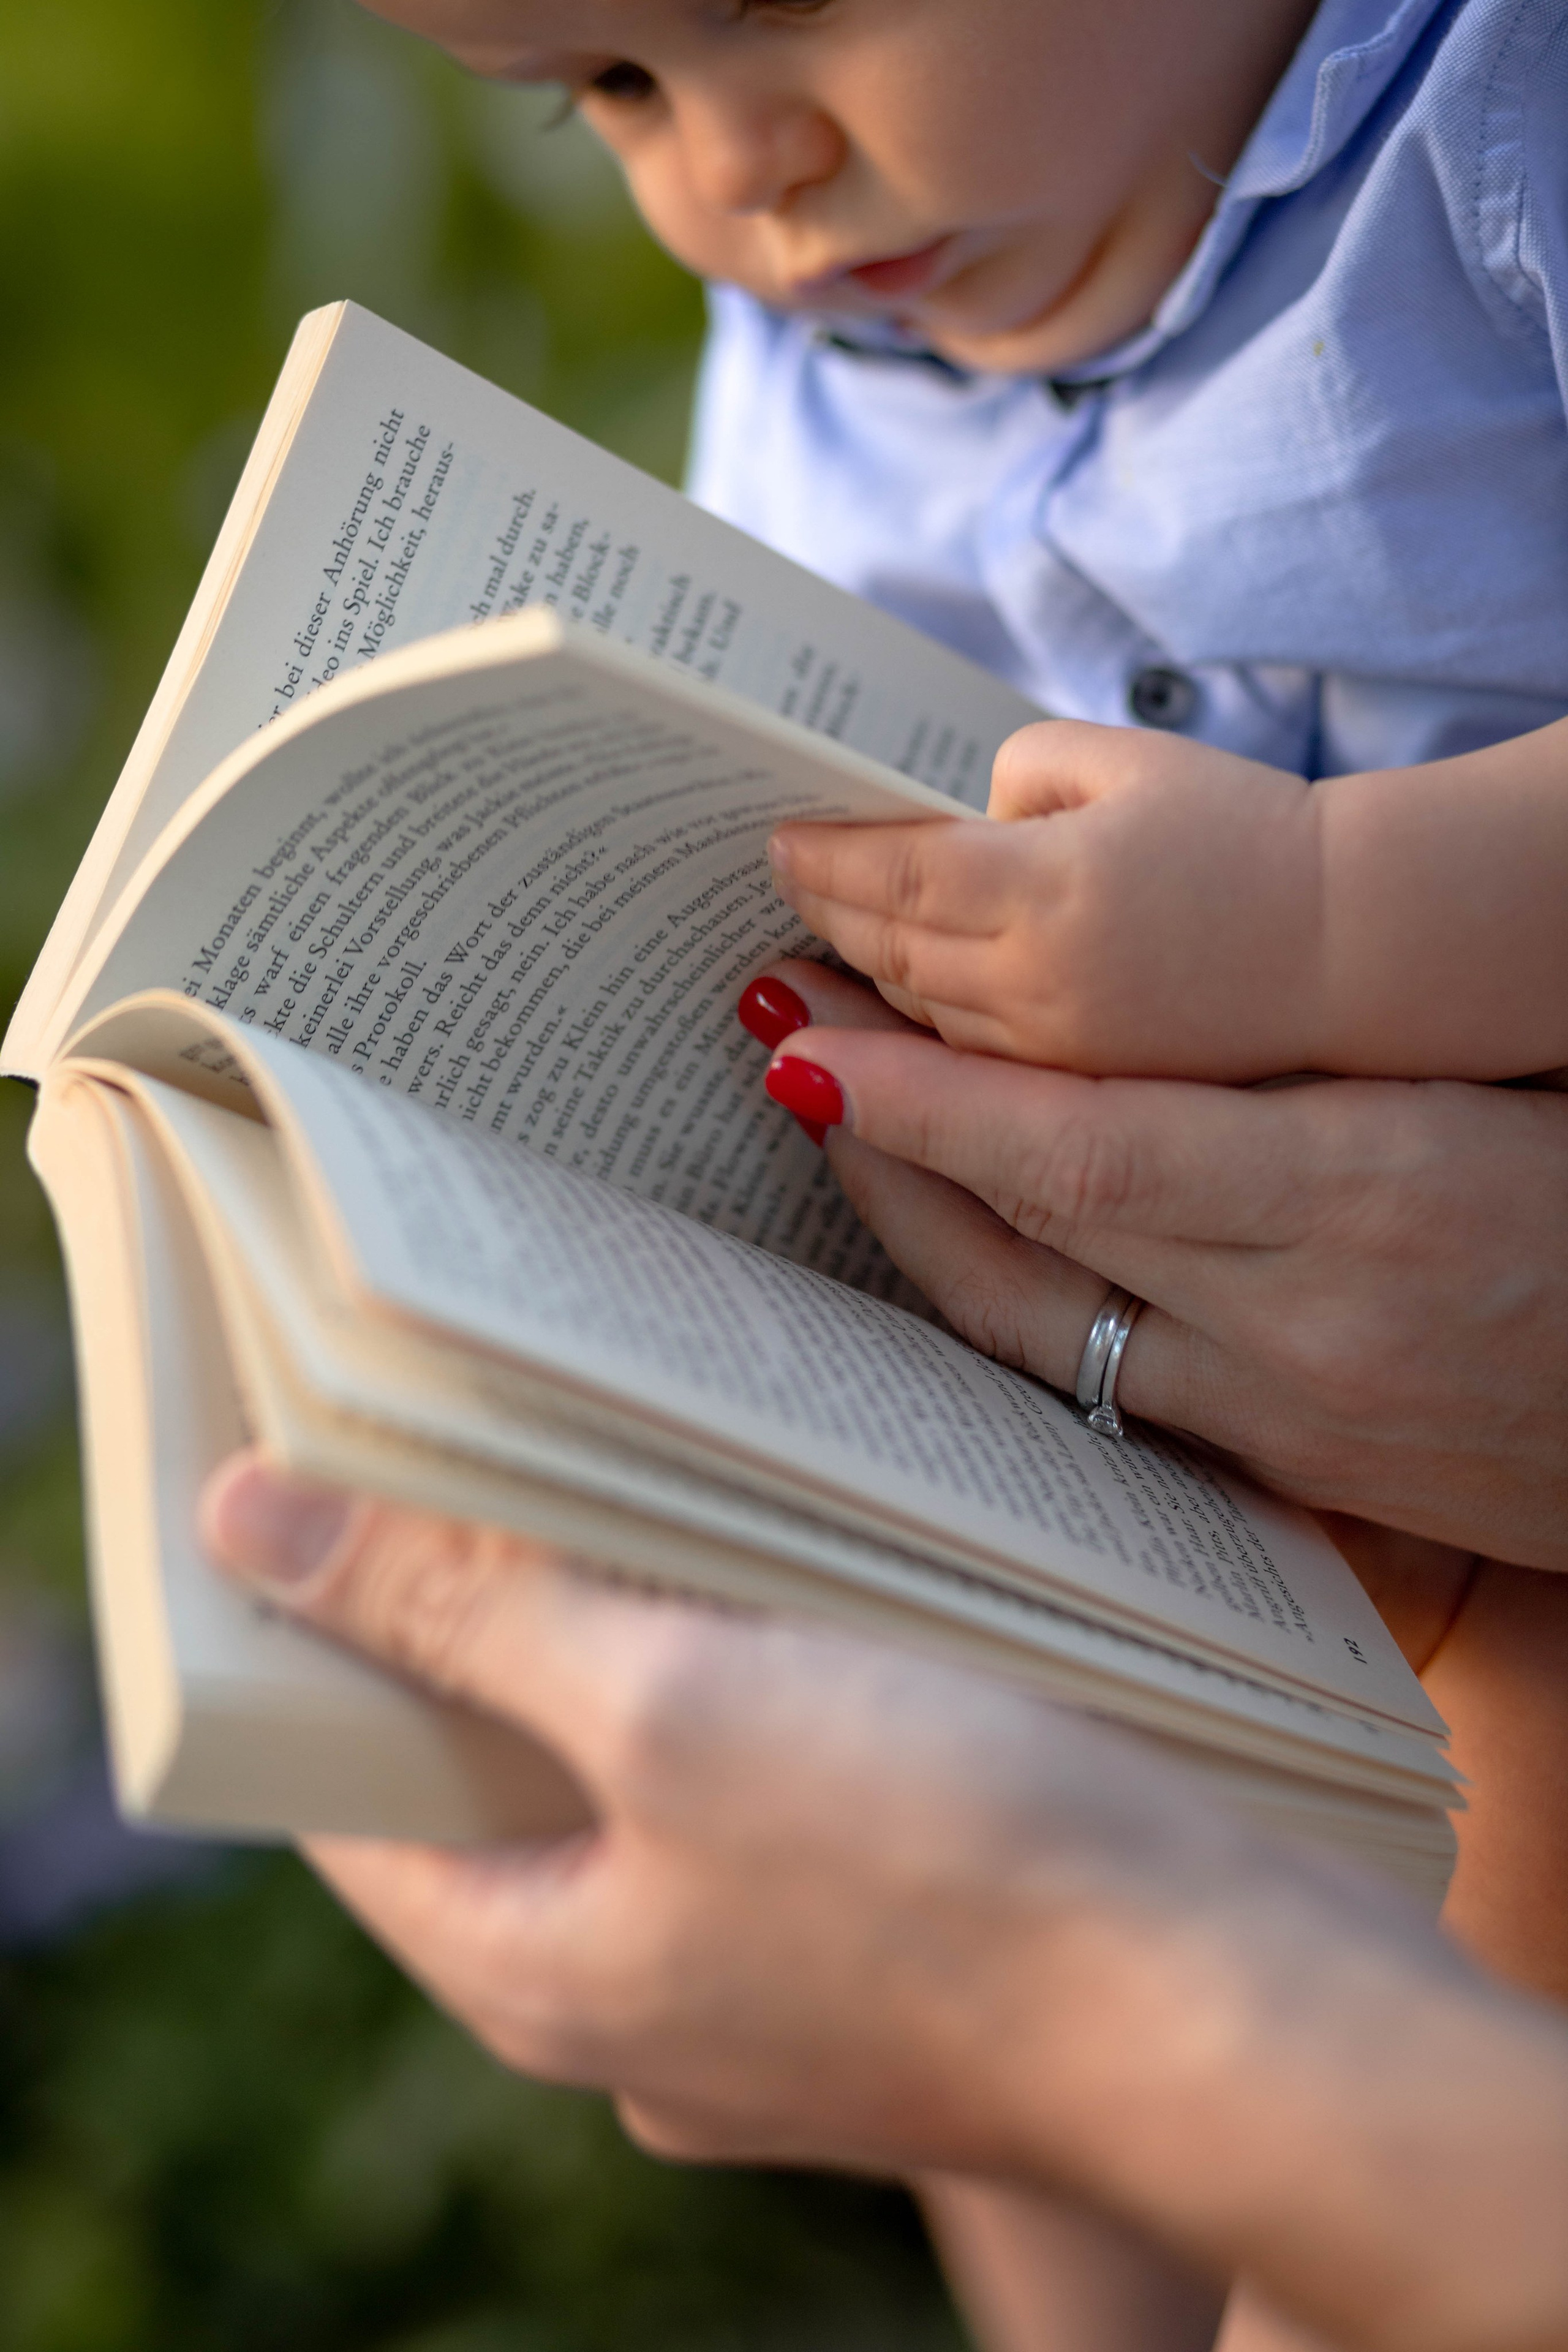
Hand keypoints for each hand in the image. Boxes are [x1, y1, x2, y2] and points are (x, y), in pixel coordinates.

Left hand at [198, 1451, 1567, 2351]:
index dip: (306, 1651)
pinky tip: (777, 1579)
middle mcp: (635, 2002)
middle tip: (464, 1447)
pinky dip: (740, 1687)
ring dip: (621, 1642)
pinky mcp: (879, 1942)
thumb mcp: (669, 1711)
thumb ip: (462, 1621)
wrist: (1234, 2005)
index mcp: (538, 1977)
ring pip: (635, 1784)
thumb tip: (249, 1532)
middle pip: (492, 1788)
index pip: (348, 1804)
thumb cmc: (949, 1871)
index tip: (300, 1501)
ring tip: (624, 1484)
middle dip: (473, 1625)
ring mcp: (765, 1984)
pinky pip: (755, 1798)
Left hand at [751, 962, 1567, 1572]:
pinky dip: (999, 1313)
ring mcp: (1286, 1415)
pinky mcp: (1289, 1474)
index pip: (1083, 1148)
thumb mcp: (1465, 1091)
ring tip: (827, 1129)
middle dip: (881, 1143)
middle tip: (779, 1042)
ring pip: (1038, 1328)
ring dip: (912, 1230)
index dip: (925, 1100)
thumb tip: (1107, 1003)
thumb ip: (1290, 1063)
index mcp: (1363, 1186)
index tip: (809, 1036)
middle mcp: (1302, 1319)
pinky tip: (940, 1245)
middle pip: (1028, 1238)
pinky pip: (1097, 1391)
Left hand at [769, 722, 1323, 1081]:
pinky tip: (900, 999)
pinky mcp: (1081, 1091)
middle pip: (888, 951)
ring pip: (919, 1015)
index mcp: (1045, 890)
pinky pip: (969, 1060)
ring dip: (864, 976)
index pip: (893, 875)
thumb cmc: (1245, 834)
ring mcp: (1056, 1049)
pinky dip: (922, 1025)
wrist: (1353, 943)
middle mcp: (1036, 984)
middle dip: (825, 915)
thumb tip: (945, 828)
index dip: (825, 856)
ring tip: (819, 940)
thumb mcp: (1126, 764)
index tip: (775, 838)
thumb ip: (1015, 782)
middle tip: (780, 882)